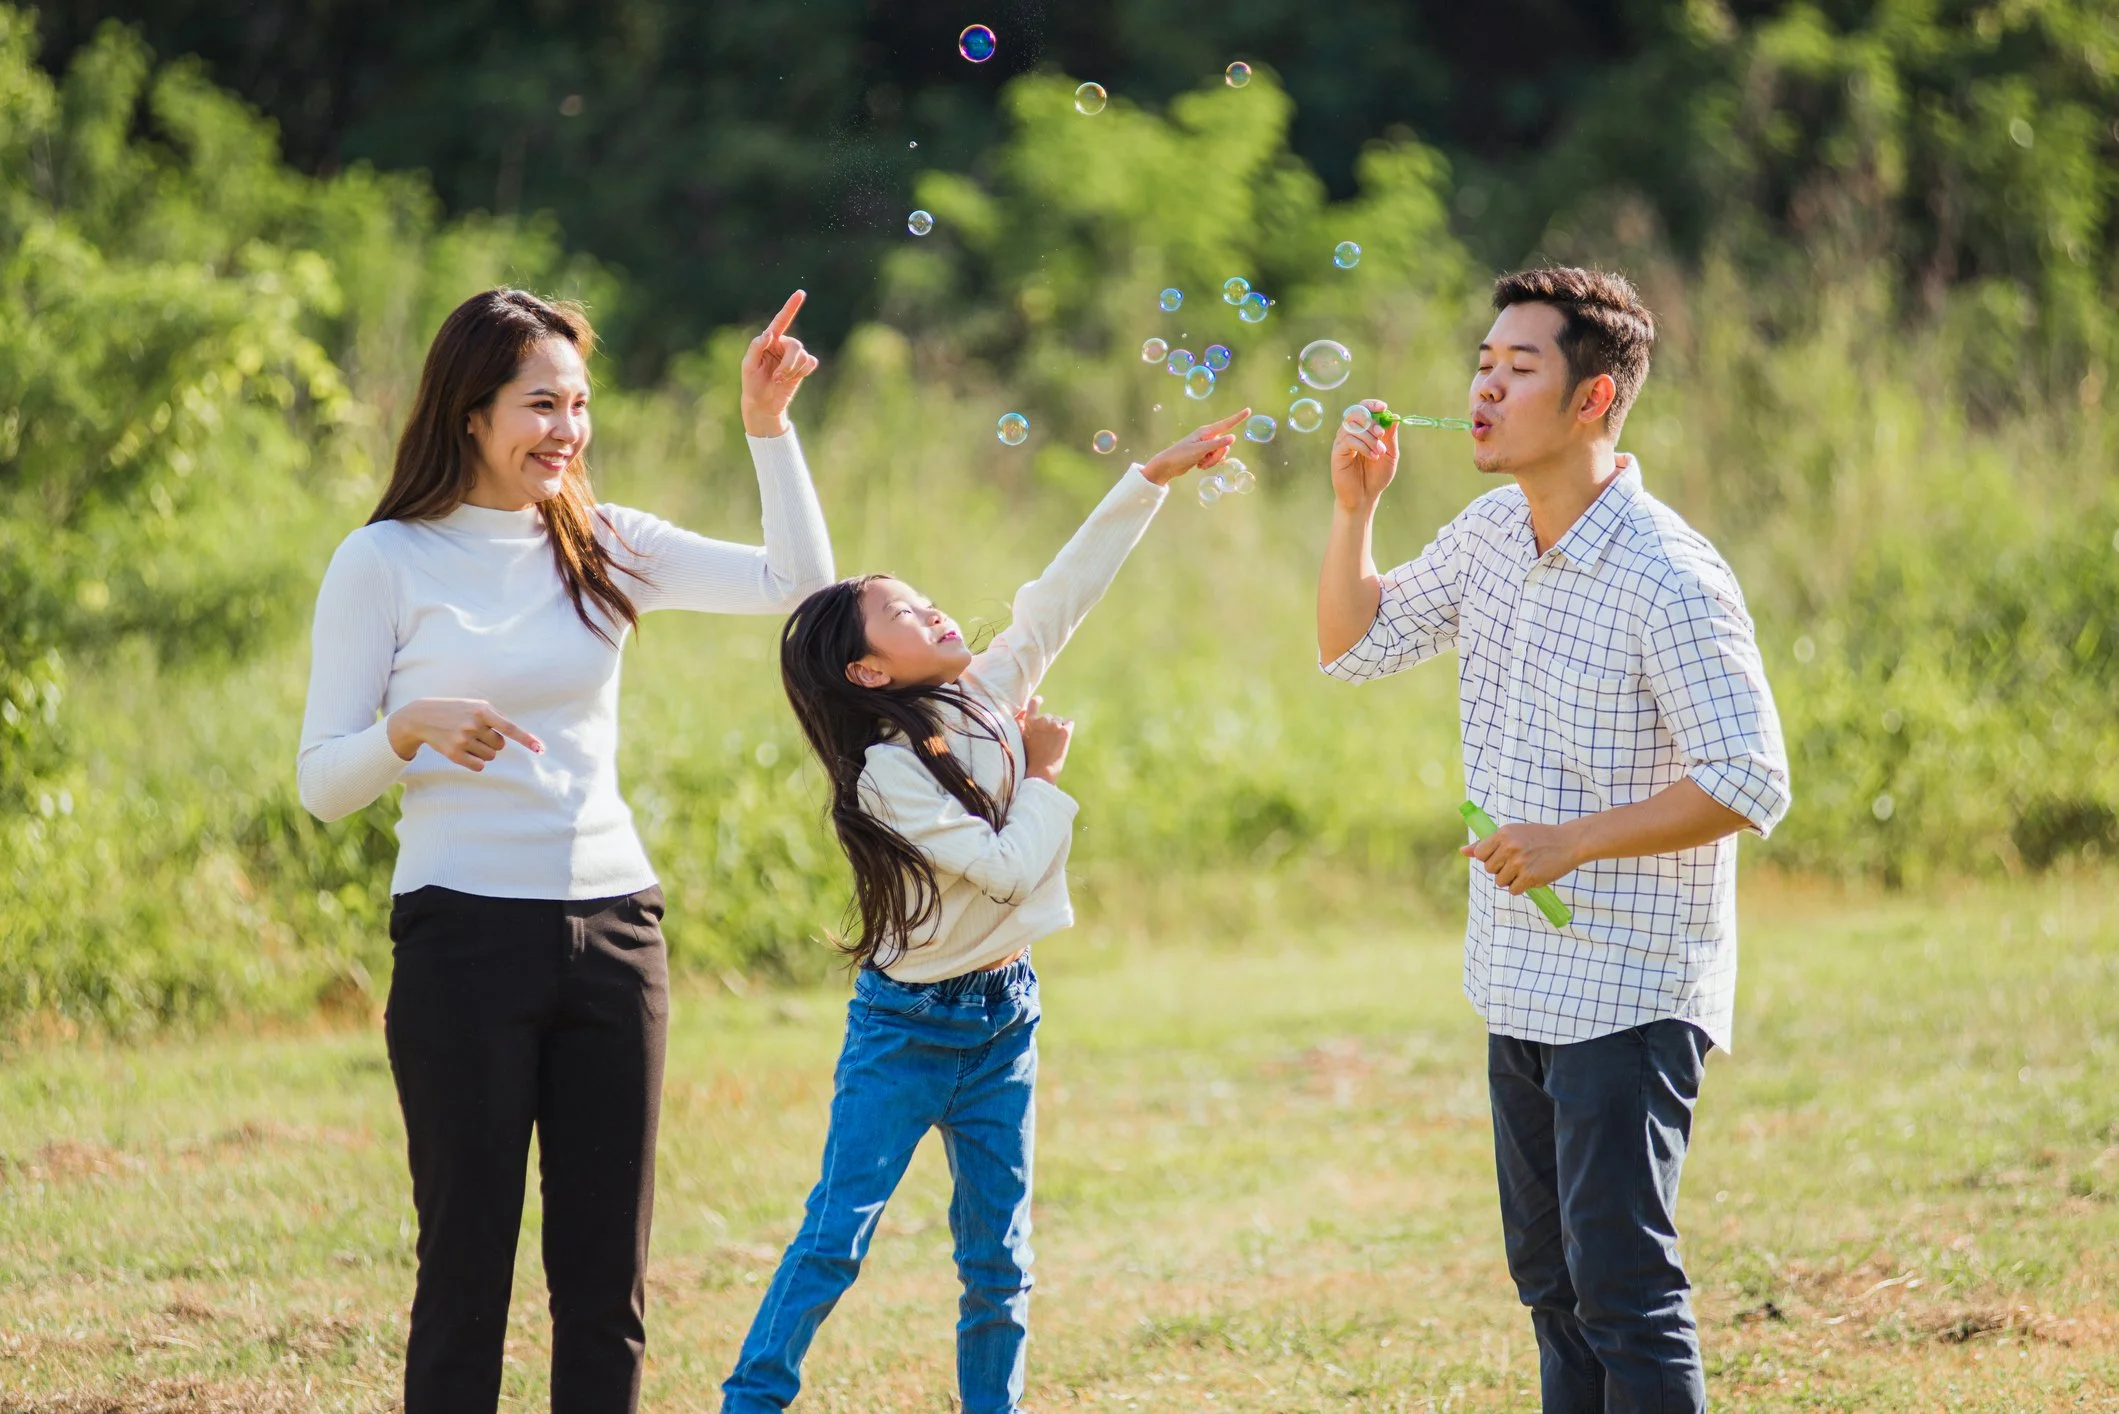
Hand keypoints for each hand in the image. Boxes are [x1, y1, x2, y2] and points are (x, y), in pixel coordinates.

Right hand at [386, 697, 544, 770]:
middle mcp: (473, 725)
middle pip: (500, 745)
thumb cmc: (456, 710)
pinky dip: (476, 761)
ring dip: (483, 751)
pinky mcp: (454, 754)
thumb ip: (497, 717)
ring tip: (467, 739)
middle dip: (492, 741)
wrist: (422, 716)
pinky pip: (479, 766)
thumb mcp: (476, 706)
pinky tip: (464, 751)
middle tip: (475, 732)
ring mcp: (462, 740)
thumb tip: (515, 736)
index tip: (540, 749)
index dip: (526, 739)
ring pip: (490, 756)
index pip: (510, 728)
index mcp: (482, 710)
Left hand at [740, 291, 820, 437]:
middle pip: (795, 345)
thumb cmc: (752, 384)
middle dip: (788, 364)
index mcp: (769, 341)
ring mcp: (794, 357)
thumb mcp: (748, 365)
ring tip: (779, 381)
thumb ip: (756, 347)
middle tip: (776, 378)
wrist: (763, 405)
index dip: (791, 307)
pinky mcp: (803, 368)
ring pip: (803, 356)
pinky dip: (802, 372)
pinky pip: (811, 363)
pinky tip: (794, 378)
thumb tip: (769, 333)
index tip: (800, 293)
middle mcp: (783, 345)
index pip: (781, 321)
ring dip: (792, 370)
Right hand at [1017, 696, 1073, 783]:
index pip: (1033, 704)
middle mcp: (1041, 721)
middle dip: (1049, 725)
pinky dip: (1068, 728)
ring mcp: (1054, 725)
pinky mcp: (1065, 731)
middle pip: (1049, 717)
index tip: (1040, 700)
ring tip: (1053, 744)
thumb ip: (1020, 724)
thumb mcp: (1020, 739)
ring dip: (1058, 728)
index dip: (1037, 701)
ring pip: (1059, 720)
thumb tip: (1022, 712)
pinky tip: (1063, 739)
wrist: (1040, 773)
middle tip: (1046, 741)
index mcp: (1029, 722)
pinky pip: (1069, 723)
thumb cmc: (1029, 759)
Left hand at [1139, 408, 1249, 485]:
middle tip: (1203, 459)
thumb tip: (1233, 438)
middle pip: (1224, 446)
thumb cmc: (1181, 455)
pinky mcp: (1204, 454)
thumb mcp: (1200, 450)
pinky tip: (1197, 465)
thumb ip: (1217, 444)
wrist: (1168, 466)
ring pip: (1220, 454)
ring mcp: (1206, 445)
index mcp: (1206, 432)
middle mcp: (1207, 437)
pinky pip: (1214, 460)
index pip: (1226, 424)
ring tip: (1199, 463)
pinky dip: (1208, 464)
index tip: (1249, 410)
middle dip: (1217, 456)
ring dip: (1212, 462)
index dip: (1238, 417)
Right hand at [1330, 398, 1398, 510]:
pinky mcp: (1337, 453)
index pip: (1363, 408)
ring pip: (1353, 427)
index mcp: (1363, 430)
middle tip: (1381, 434)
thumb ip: (1391, 436)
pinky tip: (1372, 456)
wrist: (1365, 497)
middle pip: (1355, 413)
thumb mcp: (1390, 454)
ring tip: (1379, 452)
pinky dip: (1364, 446)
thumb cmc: (1376, 476)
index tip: (1383, 408)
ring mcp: (1342, 442)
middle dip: (1371, 421)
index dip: (1371, 405)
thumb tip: (1393, 415)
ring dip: (1369, 437)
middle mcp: (1350, 433)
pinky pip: (1349, 440)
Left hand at [1462, 821, 1582, 893]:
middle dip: (1501, 869)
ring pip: (1500, 882)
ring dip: (1512, 880)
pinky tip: (1532, 876)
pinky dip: (1521, 887)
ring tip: (1526, 868)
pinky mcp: (1530, 876)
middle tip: (1518, 862)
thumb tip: (1463, 851)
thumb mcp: (1513, 833)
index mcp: (1503, 833)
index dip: (1490, 858)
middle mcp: (1509, 847)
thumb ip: (1488, 843)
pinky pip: (1513, 890)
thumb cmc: (1539, 837)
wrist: (1569, 842)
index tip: (1502, 856)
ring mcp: (1519, 862)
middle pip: (1490, 870)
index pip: (1480, 854)